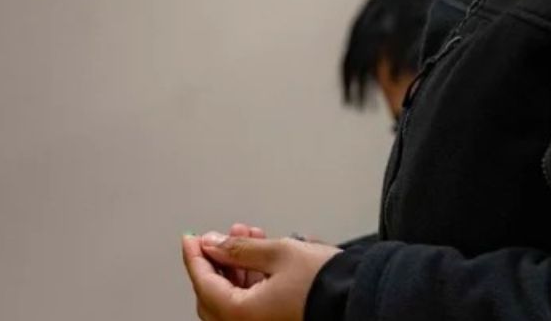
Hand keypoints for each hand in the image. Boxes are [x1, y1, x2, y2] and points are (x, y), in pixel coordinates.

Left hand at [181, 232, 340, 320]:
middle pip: (213, 295)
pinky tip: (258, 255)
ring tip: (246, 237)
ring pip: (232, 299)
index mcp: (241, 315)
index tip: (191, 238)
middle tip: (218, 238)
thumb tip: (213, 244)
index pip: (203, 282)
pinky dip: (249, 280)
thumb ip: (238, 248)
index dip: (195, 256)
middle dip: (216, 261)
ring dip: (234, 267)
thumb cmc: (324, 282)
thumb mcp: (276, 252)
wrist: (359, 296)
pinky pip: (250, 304)